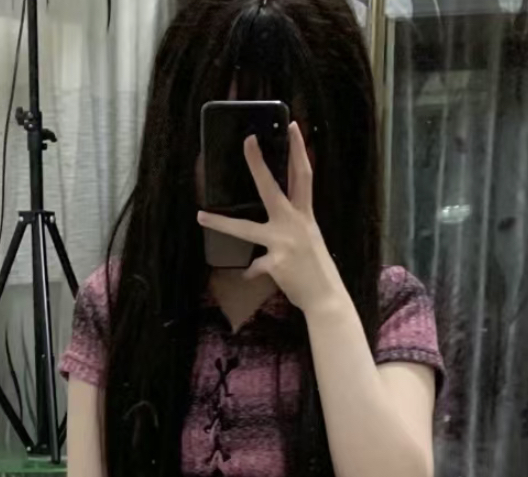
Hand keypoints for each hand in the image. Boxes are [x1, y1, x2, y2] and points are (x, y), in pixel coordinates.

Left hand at [197, 122, 341, 314]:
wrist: (326, 298)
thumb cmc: (316, 270)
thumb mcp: (308, 241)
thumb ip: (290, 228)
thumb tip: (275, 219)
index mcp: (305, 215)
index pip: (303, 175)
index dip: (299, 149)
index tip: (291, 125)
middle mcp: (294, 223)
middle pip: (272, 188)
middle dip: (258, 164)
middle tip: (247, 140)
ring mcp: (284, 242)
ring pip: (246, 228)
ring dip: (221, 222)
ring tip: (201, 216)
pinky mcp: (276, 263)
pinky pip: (254, 267)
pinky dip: (252, 273)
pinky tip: (250, 277)